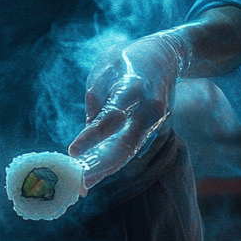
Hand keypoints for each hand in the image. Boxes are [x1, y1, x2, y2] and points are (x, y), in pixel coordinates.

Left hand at [68, 33, 186, 188]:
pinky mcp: (151, 128)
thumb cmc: (128, 60)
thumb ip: (97, 101)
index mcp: (133, 86)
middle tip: (77, 183)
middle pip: (125, 143)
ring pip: (127, 151)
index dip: (93, 135)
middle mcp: (148, 108)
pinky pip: (128, 148)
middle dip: (100, 165)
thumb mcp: (106, 69)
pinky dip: (109, 162)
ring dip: (103, 169)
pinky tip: (90, 176)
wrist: (167, 54)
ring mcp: (153, 121)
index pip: (112, 114)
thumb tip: (87, 134)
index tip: (73, 152)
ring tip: (80, 186)